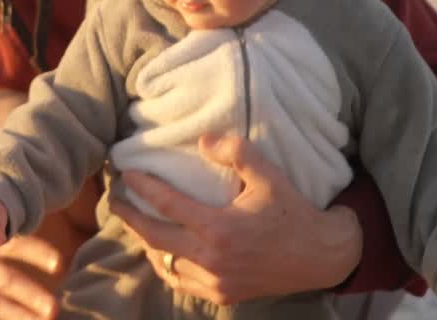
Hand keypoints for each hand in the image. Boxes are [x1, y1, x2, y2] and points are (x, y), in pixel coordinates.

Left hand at [109, 133, 362, 304]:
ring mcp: (215, 282)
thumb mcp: (270, 176)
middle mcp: (212, 260)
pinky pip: (181, 282)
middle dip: (129, 217)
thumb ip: (237, 153)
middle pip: (153, 238)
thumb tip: (203, 140)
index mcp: (219, 229)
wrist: (322, 257)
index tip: (125, 174)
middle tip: (114, 200)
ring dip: (146, 242)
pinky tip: (160, 250)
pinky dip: (166, 265)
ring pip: (164, 263)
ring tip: (135, 221)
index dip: (142, 188)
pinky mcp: (222, 295)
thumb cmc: (293, 212)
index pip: (166, 205)